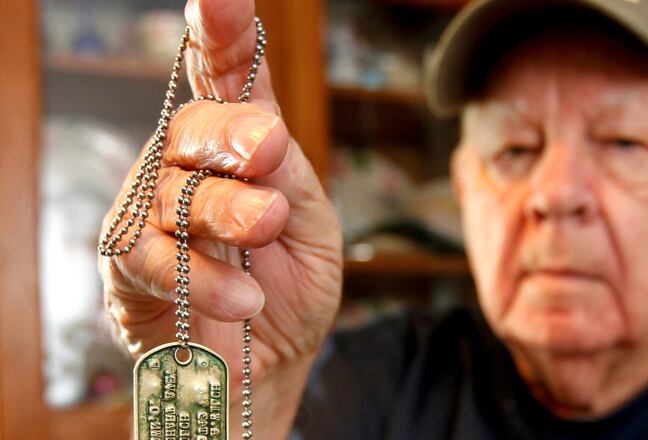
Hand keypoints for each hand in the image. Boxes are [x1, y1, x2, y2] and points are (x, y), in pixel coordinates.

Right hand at [99, 0, 341, 397]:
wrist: (274, 359)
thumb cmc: (292, 285)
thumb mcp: (313, 224)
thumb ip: (290, 175)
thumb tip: (261, 130)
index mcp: (238, 148)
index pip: (225, 79)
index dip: (221, 34)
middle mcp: (189, 169)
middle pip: (194, 128)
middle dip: (232, 135)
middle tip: (269, 152)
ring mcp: (154, 215)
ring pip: (173, 189)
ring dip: (225, 209)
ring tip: (268, 229)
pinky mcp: (129, 269)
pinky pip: (151, 257)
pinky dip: (201, 275)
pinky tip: (245, 294)